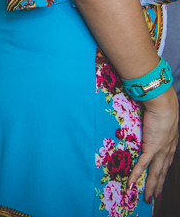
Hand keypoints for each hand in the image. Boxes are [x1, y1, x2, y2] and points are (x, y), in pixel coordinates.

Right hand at [130, 88, 178, 202]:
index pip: (167, 162)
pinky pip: (142, 165)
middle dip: (159, 185)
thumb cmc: (162, 106)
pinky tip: (132, 185)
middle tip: (156, 197)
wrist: (163, 104)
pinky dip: (136, 176)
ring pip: (155, 173)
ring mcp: (160, 150)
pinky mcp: (151, 148)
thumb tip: (148, 120)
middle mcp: (168, 149)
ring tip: (147, 198)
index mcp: (170, 142)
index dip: (164, 173)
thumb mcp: (161, 118)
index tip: (162, 181)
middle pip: (163, 171)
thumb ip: (156, 122)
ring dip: (151, 186)